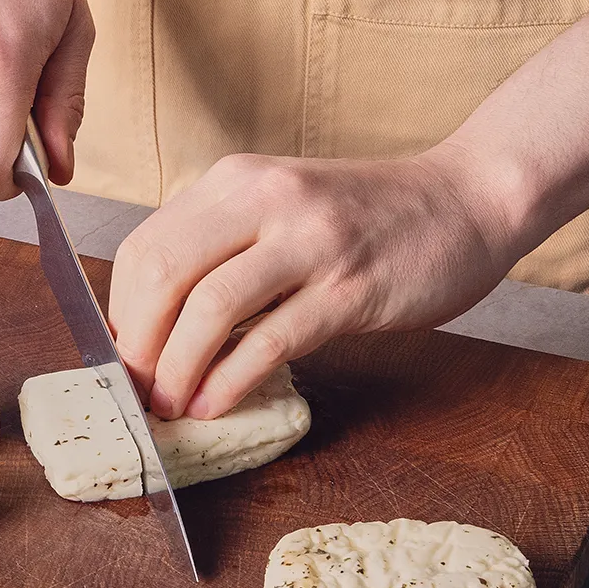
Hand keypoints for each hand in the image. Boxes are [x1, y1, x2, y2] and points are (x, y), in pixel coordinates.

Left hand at [108, 147, 517, 418]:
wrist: (468, 200)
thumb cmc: (369, 217)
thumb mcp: (280, 211)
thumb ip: (225, 251)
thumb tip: (161, 326)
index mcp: (235, 182)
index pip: (145, 247)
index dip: (120, 313)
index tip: (126, 357)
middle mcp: (264, 199)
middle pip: (162, 274)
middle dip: (137, 345)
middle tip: (138, 390)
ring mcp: (309, 241)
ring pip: (209, 308)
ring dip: (177, 369)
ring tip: (170, 405)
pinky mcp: (350, 287)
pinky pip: (271, 340)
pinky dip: (230, 381)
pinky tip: (215, 405)